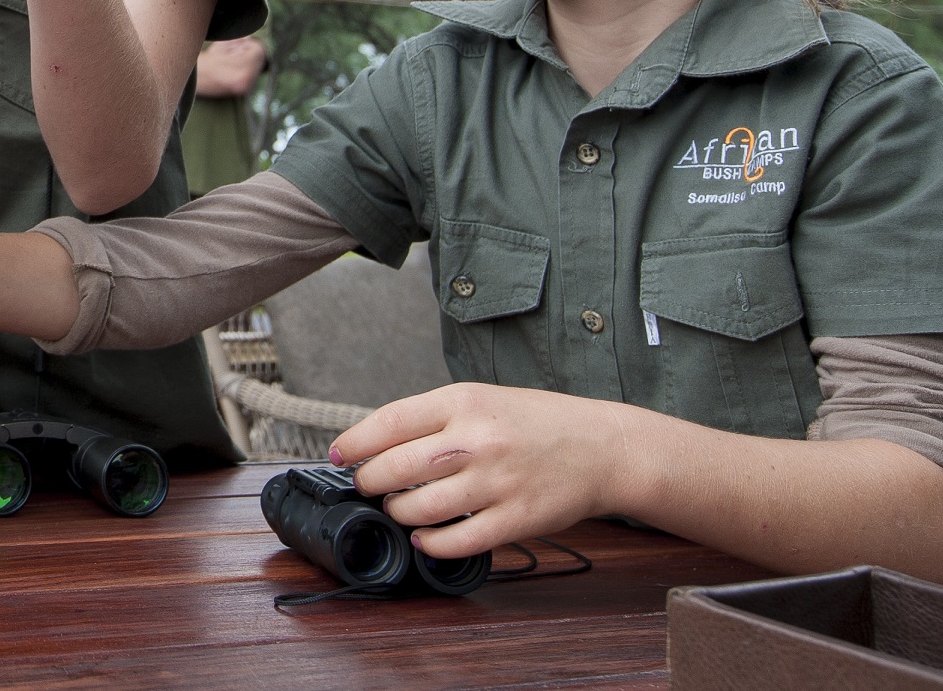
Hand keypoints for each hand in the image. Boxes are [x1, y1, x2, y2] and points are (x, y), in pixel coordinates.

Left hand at [330, 383, 631, 560]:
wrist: (603, 447)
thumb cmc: (538, 422)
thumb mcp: (483, 400)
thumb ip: (435, 419)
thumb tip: (378, 443)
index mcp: (465, 402)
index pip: (391, 421)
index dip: (356, 441)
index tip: (338, 454)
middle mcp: (477, 440)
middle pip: (398, 467)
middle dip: (369, 481)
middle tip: (365, 486)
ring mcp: (497, 481)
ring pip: (421, 507)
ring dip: (398, 513)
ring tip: (396, 510)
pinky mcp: (516, 518)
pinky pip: (459, 539)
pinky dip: (433, 543)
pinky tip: (426, 538)